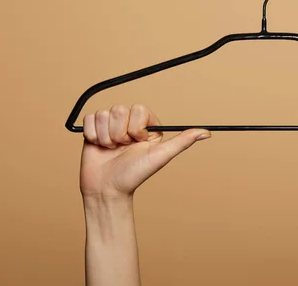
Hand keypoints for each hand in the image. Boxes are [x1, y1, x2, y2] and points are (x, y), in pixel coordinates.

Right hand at [80, 103, 210, 200]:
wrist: (107, 189)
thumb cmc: (136, 174)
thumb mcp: (161, 156)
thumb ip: (183, 141)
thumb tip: (207, 133)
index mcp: (146, 124)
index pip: (138, 109)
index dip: (135, 127)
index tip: (137, 142)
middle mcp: (128, 122)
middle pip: (119, 109)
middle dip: (120, 134)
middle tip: (123, 148)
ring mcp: (110, 124)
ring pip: (104, 114)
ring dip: (106, 137)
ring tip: (111, 150)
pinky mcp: (93, 128)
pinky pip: (90, 118)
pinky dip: (93, 135)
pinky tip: (100, 147)